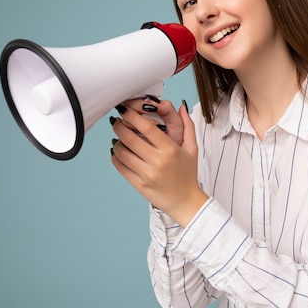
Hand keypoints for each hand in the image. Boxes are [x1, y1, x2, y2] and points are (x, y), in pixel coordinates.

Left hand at [110, 99, 207, 226]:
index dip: (132, 116)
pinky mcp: (139, 185)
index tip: (125, 110)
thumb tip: (183, 107)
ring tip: (118, 137)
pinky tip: (118, 151)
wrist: (185, 201)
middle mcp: (157, 161)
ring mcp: (146, 174)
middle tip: (116, 121)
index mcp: (170, 149)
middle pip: (130, 138)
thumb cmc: (188, 174)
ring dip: (116, 142)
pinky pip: (121, 167)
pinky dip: (115, 157)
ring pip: (122, 152)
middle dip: (119, 126)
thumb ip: (188, 126)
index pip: (146, 127)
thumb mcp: (192, 148)